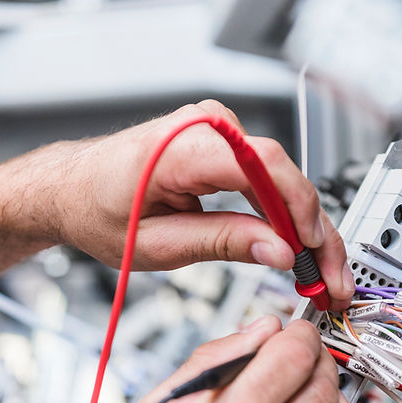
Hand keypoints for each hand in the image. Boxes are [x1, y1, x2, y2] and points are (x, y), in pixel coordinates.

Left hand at [55, 100, 354, 309]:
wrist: (71, 188)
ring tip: (320, 272)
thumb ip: (220, 242)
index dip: (298, 209)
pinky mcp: (223, 144)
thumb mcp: (155, 244)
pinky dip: (284, 213)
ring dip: (305, 226)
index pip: (261, 166)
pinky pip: (266, 177)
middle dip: (313, 229)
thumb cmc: (96, 209)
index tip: (314, 250)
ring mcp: (216, 130)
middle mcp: (204, 125)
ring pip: (281, 178)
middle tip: (330, 277)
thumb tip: (279, 250)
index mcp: (179, 145)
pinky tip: (298, 246)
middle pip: (281, 174)